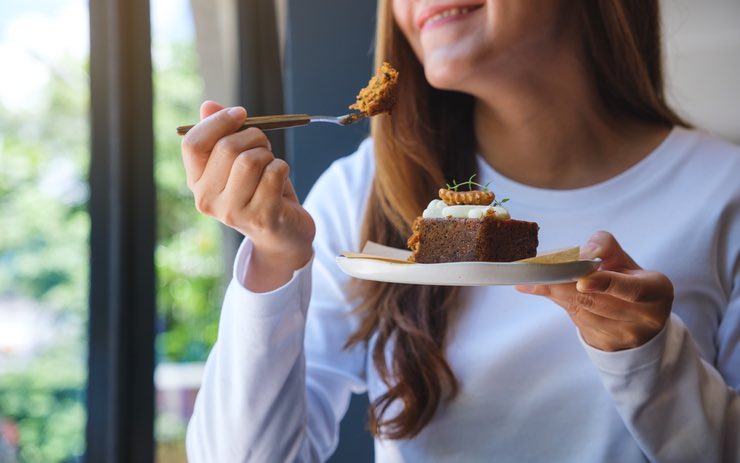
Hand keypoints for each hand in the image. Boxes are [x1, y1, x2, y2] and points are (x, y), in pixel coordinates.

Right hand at [181, 101, 315, 290]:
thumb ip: (222, 134)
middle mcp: (207, 200)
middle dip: (254, 137)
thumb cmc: (260, 191)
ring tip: (270, 167)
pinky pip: (274, 173)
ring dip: (269, 155)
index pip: (193, 143)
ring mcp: (233, 212)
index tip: (240, 114)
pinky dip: (282, 168)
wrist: (283, 235)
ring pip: (251, 159)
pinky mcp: (261, 218)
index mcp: (196, 182)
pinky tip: (280, 183)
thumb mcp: (238, 162)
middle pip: (227, 148)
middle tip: (264, 147)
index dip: (218, 121)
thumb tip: (208, 105)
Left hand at [516, 231, 673, 351]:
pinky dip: (558, 302)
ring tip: (532, 278)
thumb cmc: (628, 280)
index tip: (581, 280)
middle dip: (562, 283)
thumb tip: (583, 252)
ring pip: (581, 311)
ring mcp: (625, 335)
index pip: (632, 289)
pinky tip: (546, 289)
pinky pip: (576, 320)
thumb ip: (604, 247)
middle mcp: (644, 317)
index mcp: (656, 290)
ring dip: (555, 292)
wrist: (637, 319)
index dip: (605, 283)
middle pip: (595, 300)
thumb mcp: (623, 260)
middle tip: (534, 271)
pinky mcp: (606, 345)